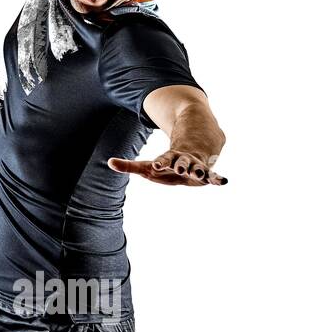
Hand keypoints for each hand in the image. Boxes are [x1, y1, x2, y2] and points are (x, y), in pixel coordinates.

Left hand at [108, 148, 226, 186]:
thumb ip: (129, 165)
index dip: (160, 162)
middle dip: (181, 166)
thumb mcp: (148, 166)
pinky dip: (217, 178)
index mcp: (169, 159)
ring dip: (200, 172)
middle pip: (182, 162)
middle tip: (181, 169)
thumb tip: (109, 162)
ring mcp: (195, 166)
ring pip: (198, 168)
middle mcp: (183, 161)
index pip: (163, 159)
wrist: (192, 150)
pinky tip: (223, 181)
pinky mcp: (206, 173)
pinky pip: (213, 176)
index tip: (156, 164)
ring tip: (202, 175)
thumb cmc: (166, 164)